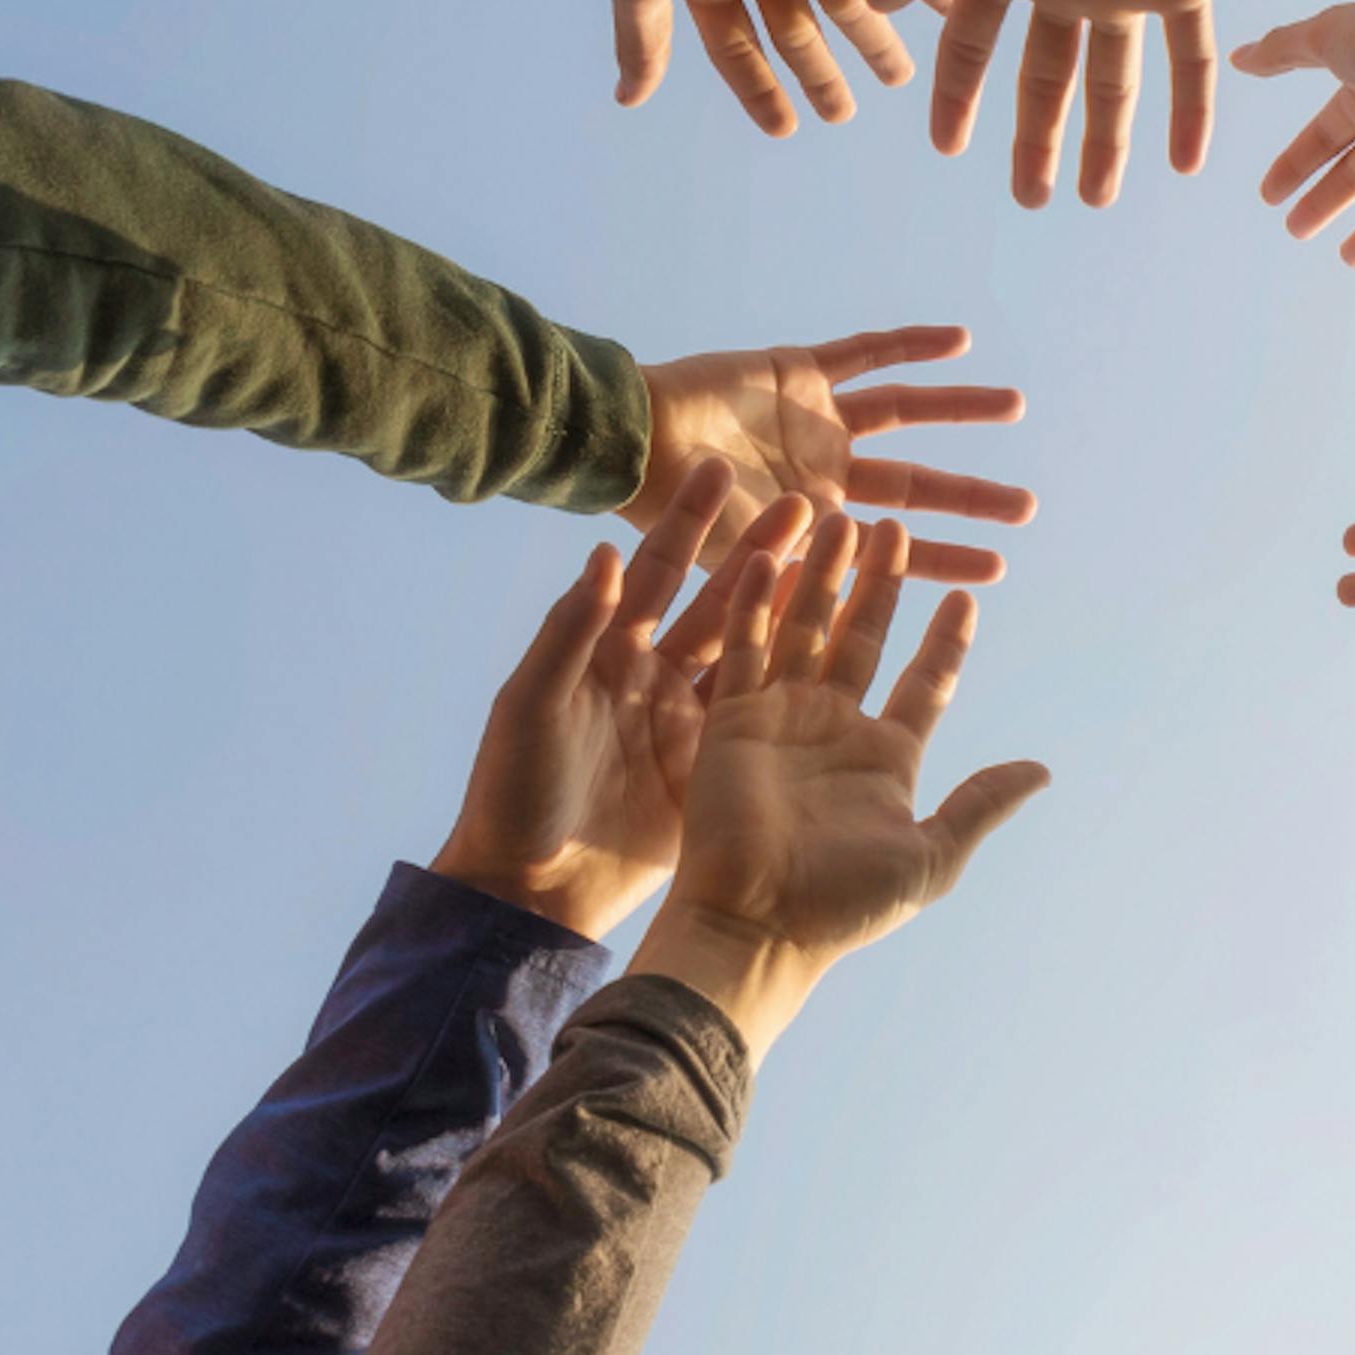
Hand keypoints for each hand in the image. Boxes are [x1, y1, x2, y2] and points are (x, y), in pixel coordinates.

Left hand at [432, 460, 807, 937]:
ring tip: (839, 561)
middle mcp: (650, 672)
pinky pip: (760, 711)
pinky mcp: (710, 765)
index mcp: (605, 650)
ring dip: (791, 605)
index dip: (687, 521)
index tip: (722, 467)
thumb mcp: (532, 704)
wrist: (532, 887)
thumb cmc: (515, 791)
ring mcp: (684, 718)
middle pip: (715, 598)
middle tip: (810, 500)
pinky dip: (796, 677)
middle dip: (761, 548)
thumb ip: (569, 631)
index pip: (654, 570)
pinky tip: (839, 642)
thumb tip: (606, 554)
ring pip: (749, 649)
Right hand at [628, 516, 1050, 1048]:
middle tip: (894, 527)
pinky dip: (753, 600)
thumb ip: (981, 804)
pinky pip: (745, 646)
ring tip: (841, 518)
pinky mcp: (732, 718)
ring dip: (822, 575)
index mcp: (887, 759)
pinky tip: (767, 554)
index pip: (924, 683)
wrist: (758, 923)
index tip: (968, 596)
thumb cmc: (845, 902)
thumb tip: (1042, 771)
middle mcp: (835, 729)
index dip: (946, 641)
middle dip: (881, 584)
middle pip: (864, 636)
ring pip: (807, 627)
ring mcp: (782, 719)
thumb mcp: (931, 855)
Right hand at [632, 327, 1033, 585]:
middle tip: (1027, 508)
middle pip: (914, 487)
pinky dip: (910, 346)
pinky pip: (865, 354)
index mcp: (812, 526)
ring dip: (957, 410)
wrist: (629, 443)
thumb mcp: (740, 573)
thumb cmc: (670, 517)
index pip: (894, 550)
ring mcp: (812, 422)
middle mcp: (821, 473)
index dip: (944, 561)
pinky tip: (960, 340)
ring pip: (904, 413)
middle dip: (968, 497)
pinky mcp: (797, 373)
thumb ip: (794, 592)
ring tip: (1015, 406)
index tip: (998, 572)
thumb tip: (849, 625)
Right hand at [867, 0, 1217, 206]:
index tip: (948, 147)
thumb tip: (880, 5)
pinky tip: (1187, 165)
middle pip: (1046, 79)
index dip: (958, 96)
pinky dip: (1192, 111)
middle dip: (1035, 139)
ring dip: (1104, 142)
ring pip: (1114, 83)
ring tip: (1093, 199)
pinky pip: (1192, 60)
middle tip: (1031, 200)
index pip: (975, 44)